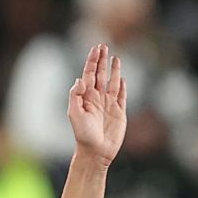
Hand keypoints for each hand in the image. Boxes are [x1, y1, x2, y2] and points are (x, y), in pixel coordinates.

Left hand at [67, 43, 126, 166]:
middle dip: (101, 60)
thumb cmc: (82, 135)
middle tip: (103, 46)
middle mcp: (97, 99)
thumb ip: (75, 96)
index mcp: (85, 98)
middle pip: (100, 75)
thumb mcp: (74, 114)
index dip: (92, 61)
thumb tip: (79, 79)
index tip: (95, 48)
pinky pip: (122, 96)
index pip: (89, 74)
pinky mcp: (119, 112)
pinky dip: (123, 86)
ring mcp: (109, 104)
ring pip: (112, 82)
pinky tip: (122, 78)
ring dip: (114, 70)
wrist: (96, 151)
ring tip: (115, 58)